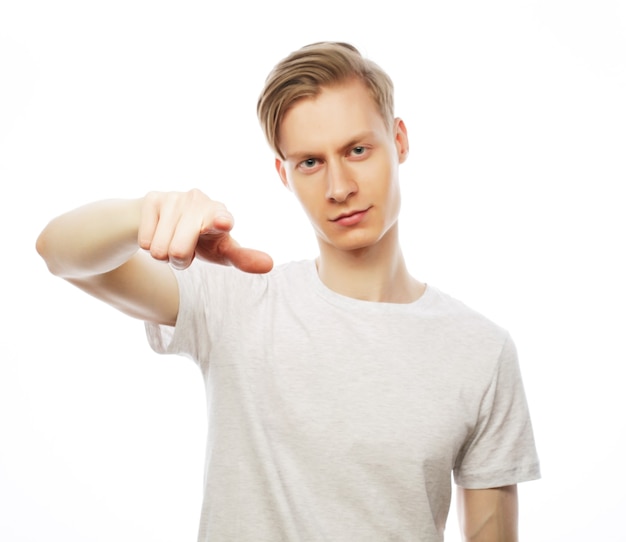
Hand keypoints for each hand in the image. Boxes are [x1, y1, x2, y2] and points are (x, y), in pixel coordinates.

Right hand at [138, 189, 272, 272]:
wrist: (167, 220)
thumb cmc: (201, 238)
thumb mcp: (221, 250)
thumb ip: (243, 258)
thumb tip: (269, 265)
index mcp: (220, 213)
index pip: (220, 219)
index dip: (219, 222)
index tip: (223, 223)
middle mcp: (199, 200)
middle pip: (179, 251)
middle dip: (179, 261)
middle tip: (186, 250)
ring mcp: (174, 197)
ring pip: (158, 249)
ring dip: (164, 254)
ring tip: (172, 241)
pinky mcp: (152, 199)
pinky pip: (144, 240)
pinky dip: (148, 244)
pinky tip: (158, 232)